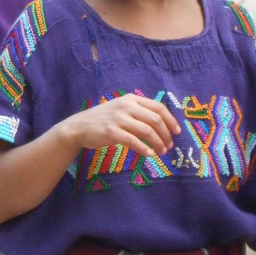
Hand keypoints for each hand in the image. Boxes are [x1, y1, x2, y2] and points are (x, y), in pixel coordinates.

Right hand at [58, 93, 179, 157]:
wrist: (78, 127)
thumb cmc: (102, 119)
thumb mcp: (120, 109)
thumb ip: (138, 111)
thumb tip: (161, 124)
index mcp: (131, 99)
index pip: (158, 107)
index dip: (171, 120)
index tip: (177, 132)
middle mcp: (126, 106)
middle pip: (155, 120)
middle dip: (166, 135)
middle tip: (169, 146)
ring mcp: (118, 118)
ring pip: (147, 131)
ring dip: (158, 143)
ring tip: (161, 152)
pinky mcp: (111, 132)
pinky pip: (134, 141)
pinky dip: (144, 149)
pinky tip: (149, 155)